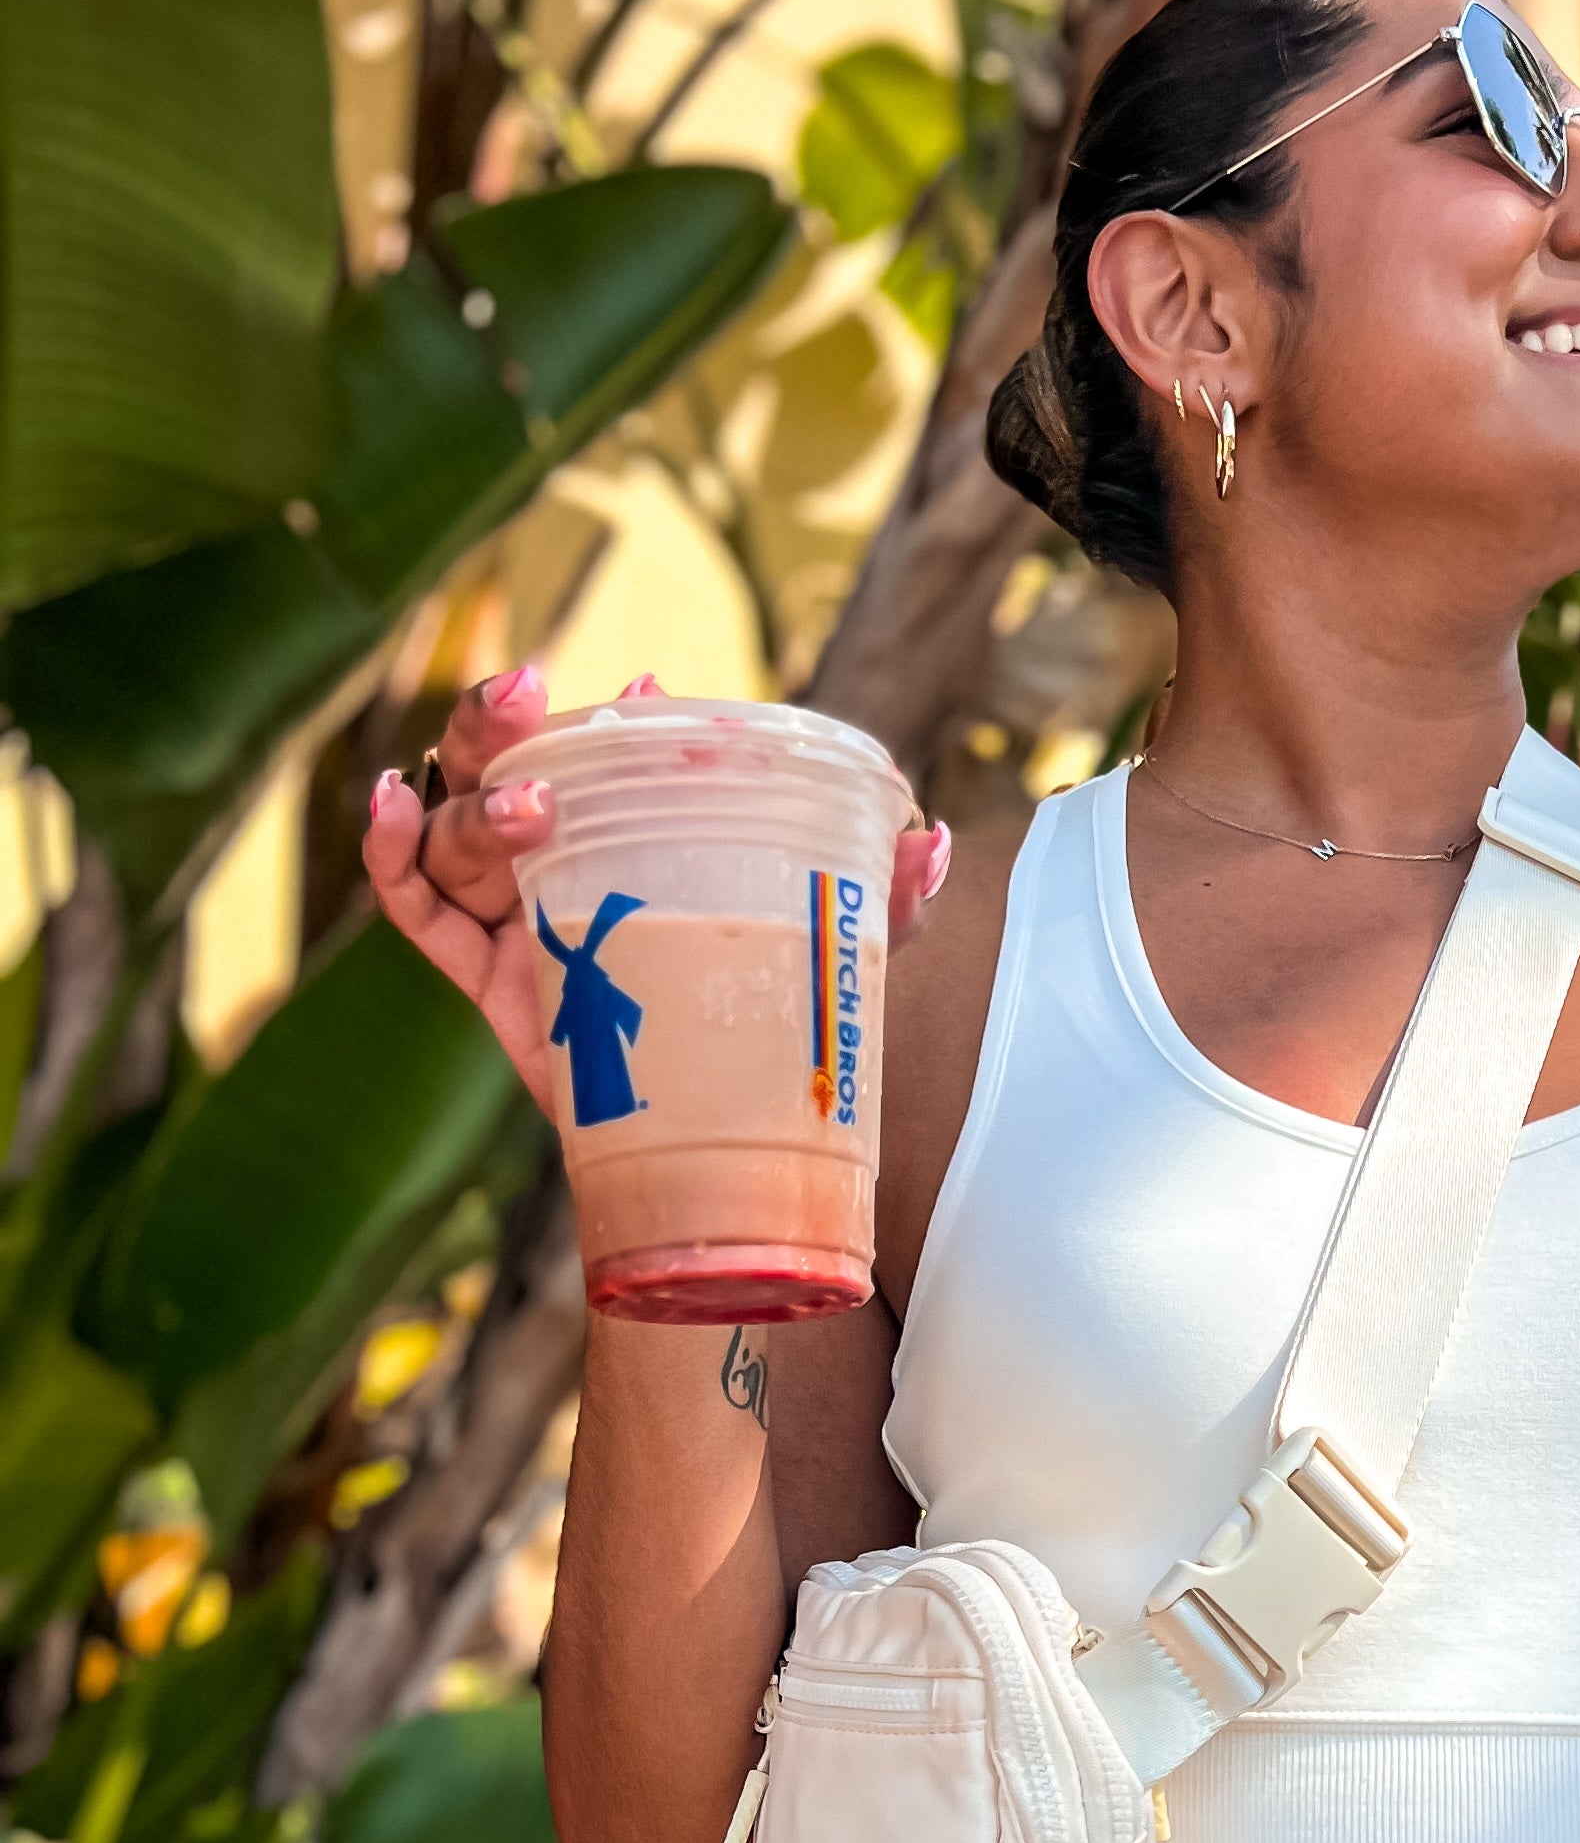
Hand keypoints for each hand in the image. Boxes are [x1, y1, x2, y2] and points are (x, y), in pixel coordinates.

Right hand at [368, 665, 954, 1120]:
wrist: (726, 1152)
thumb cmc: (768, 1027)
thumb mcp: (831, 961)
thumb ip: (878, 905)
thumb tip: (931, 844)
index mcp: (636, 837)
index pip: (608, 755)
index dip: (620, 717)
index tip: (655, 690)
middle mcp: (566, 860)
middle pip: (506, 765)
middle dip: (504, 721)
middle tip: (534, 692)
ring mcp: (514, 913)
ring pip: (459, 828)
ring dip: (476, 800)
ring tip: (527, 804)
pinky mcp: (483, 976)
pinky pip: (412, 904)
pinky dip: (386, 851)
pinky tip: (386, 802)